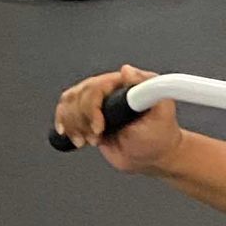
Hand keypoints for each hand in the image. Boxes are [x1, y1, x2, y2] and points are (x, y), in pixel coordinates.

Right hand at [52, 65, 181, 174]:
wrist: (152, 155)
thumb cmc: (160, 134)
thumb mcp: (162, 112)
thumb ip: (149, 89)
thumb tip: (127, 70)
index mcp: (126, 84)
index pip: (96, 87)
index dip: (91, 108)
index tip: (99, 127)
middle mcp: (109, 90)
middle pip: (78, 95)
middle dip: (82, 120)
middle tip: (96, 136)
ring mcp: (97, 104)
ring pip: (69, 103)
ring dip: (73, 125)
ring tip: (88, 140)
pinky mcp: (87, 117)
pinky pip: (65, 112)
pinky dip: (63, 123)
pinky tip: (70, 135)